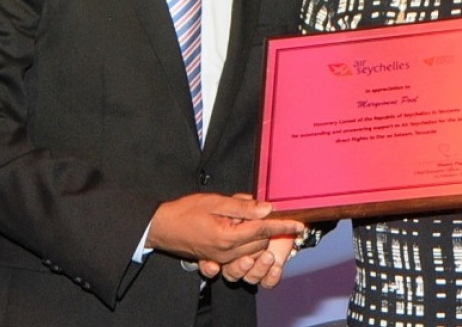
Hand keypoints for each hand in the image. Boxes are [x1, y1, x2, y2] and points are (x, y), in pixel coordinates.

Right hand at [146, 193, 305, 265]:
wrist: (161, 227)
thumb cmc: (185, 211)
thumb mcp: (215, 202)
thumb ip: (243, 206)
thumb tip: (268, 208)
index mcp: (228, 237)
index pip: (263, 231)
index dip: (283, 226)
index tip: (299, 224)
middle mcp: (227, 252)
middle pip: (261, 243)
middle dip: (266, 227)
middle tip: (255, 208)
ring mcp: (222, 258)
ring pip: (252, 250)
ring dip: (254, 234)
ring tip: (238, 216)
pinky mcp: (217, 259)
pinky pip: (239, 254)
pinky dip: (244, 241)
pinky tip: (234, 226)